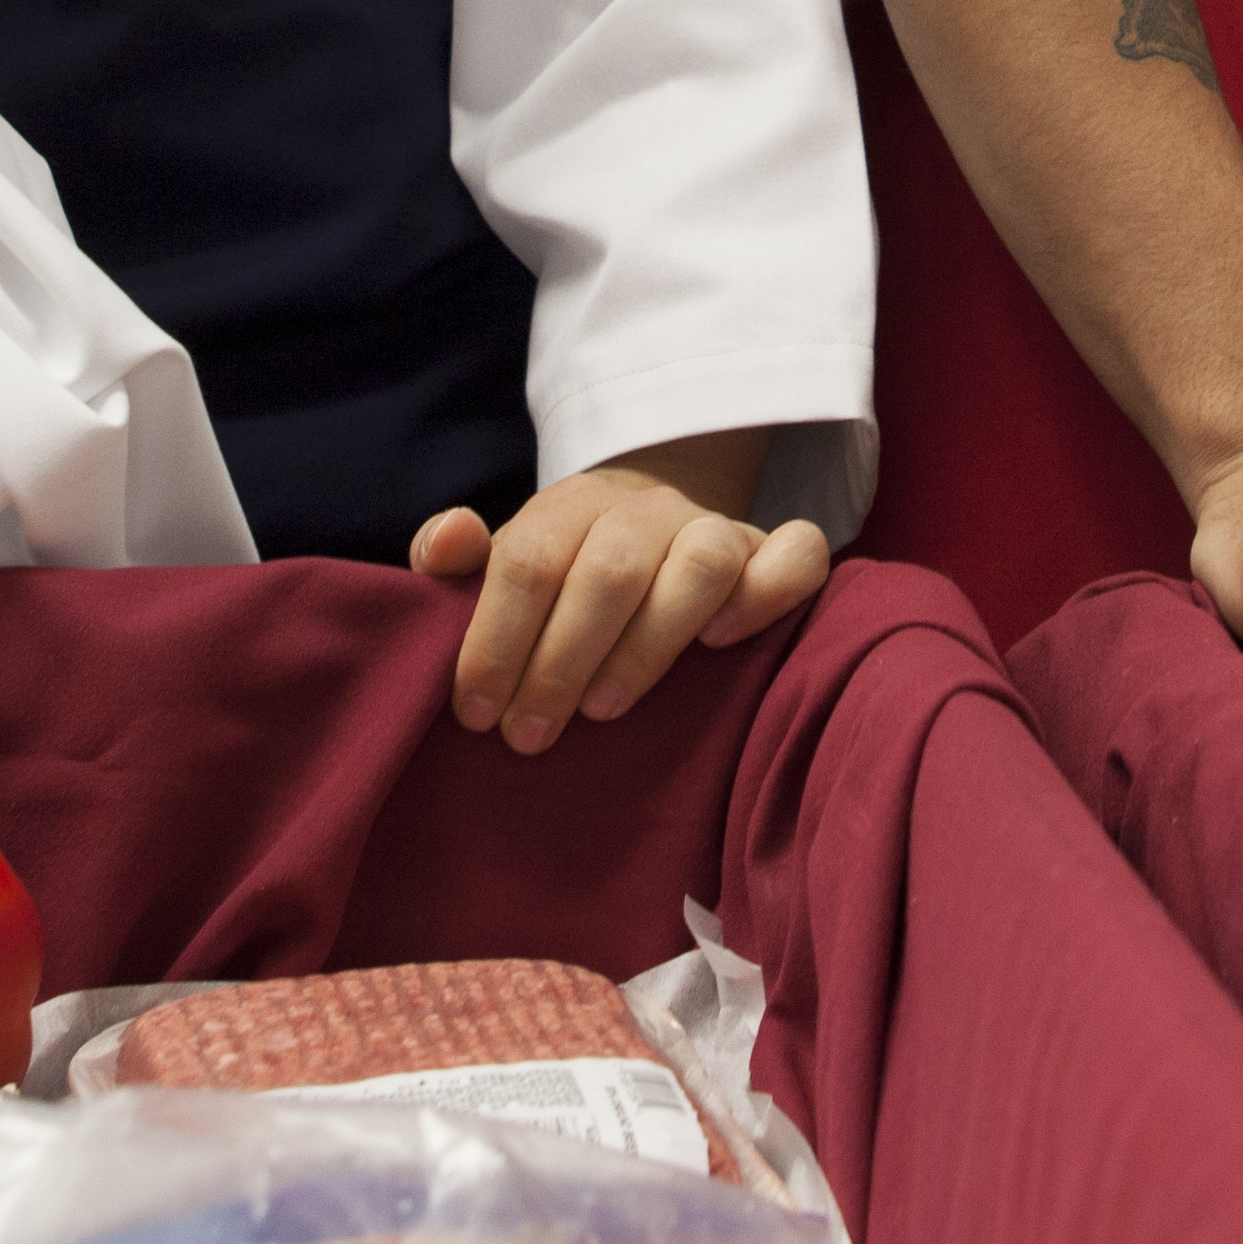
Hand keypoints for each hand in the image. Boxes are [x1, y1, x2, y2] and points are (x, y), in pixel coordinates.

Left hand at [407, 431, 829, 753]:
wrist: (651, 529)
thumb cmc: (562, 574)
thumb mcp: (504, 566)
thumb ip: (457, 560)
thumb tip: (445, 545)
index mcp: (570, 507)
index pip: (529, 559)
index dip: (496, 639)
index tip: (477, 713)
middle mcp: (646, 510)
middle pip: (610, 572)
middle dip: (560, 662)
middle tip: (528, 735)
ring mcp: (715, 527)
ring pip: (700, 564)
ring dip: (648, 644)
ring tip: (604, 709)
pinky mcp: (771, 552)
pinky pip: (797, 555)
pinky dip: (767, 594)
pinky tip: (723, 643)